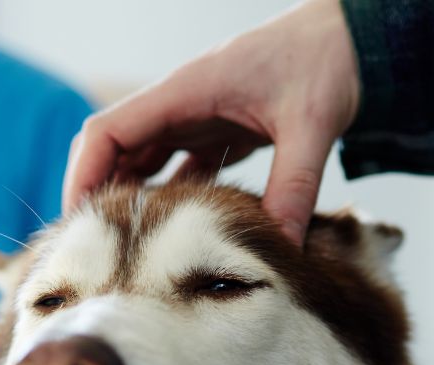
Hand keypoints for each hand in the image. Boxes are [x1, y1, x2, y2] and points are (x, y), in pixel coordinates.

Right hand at [62, 0, 360, 244]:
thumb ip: (294, 187)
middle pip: (114, 150)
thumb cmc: (328, 62)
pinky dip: (169, 201)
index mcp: (187, 90)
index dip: (83, 177)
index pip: (108, 131)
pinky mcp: (217, 132)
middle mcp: (181, 103)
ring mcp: (197, 117)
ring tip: (127, 254)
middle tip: (97, 251)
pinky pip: (178, 170)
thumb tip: (282, 249)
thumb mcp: (311, 125)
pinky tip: (172, 238)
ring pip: (142, 162)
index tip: (79, 223)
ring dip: (131, 202)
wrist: (353, 40)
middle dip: (98, 196)